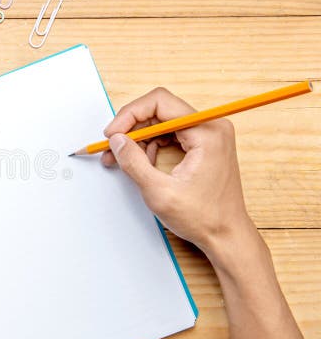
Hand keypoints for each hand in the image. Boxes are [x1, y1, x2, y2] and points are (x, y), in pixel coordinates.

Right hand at [102, 87, 258, 262]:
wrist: (226, 235)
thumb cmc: (205, 217)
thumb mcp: (159, 192)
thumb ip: (134, 162)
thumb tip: (116, 141)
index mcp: (207, 132)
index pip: (160, 102)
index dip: (130, 115)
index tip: (113, 133)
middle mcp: (210, 127)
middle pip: (159, 110)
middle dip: (131, 127)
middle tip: (112, 146)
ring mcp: (208, 135)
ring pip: (162, 122)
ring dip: (138, 137)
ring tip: (121, 157)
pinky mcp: (203, 145)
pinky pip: (169, 134)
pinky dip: (150, 145)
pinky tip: (140, 161)